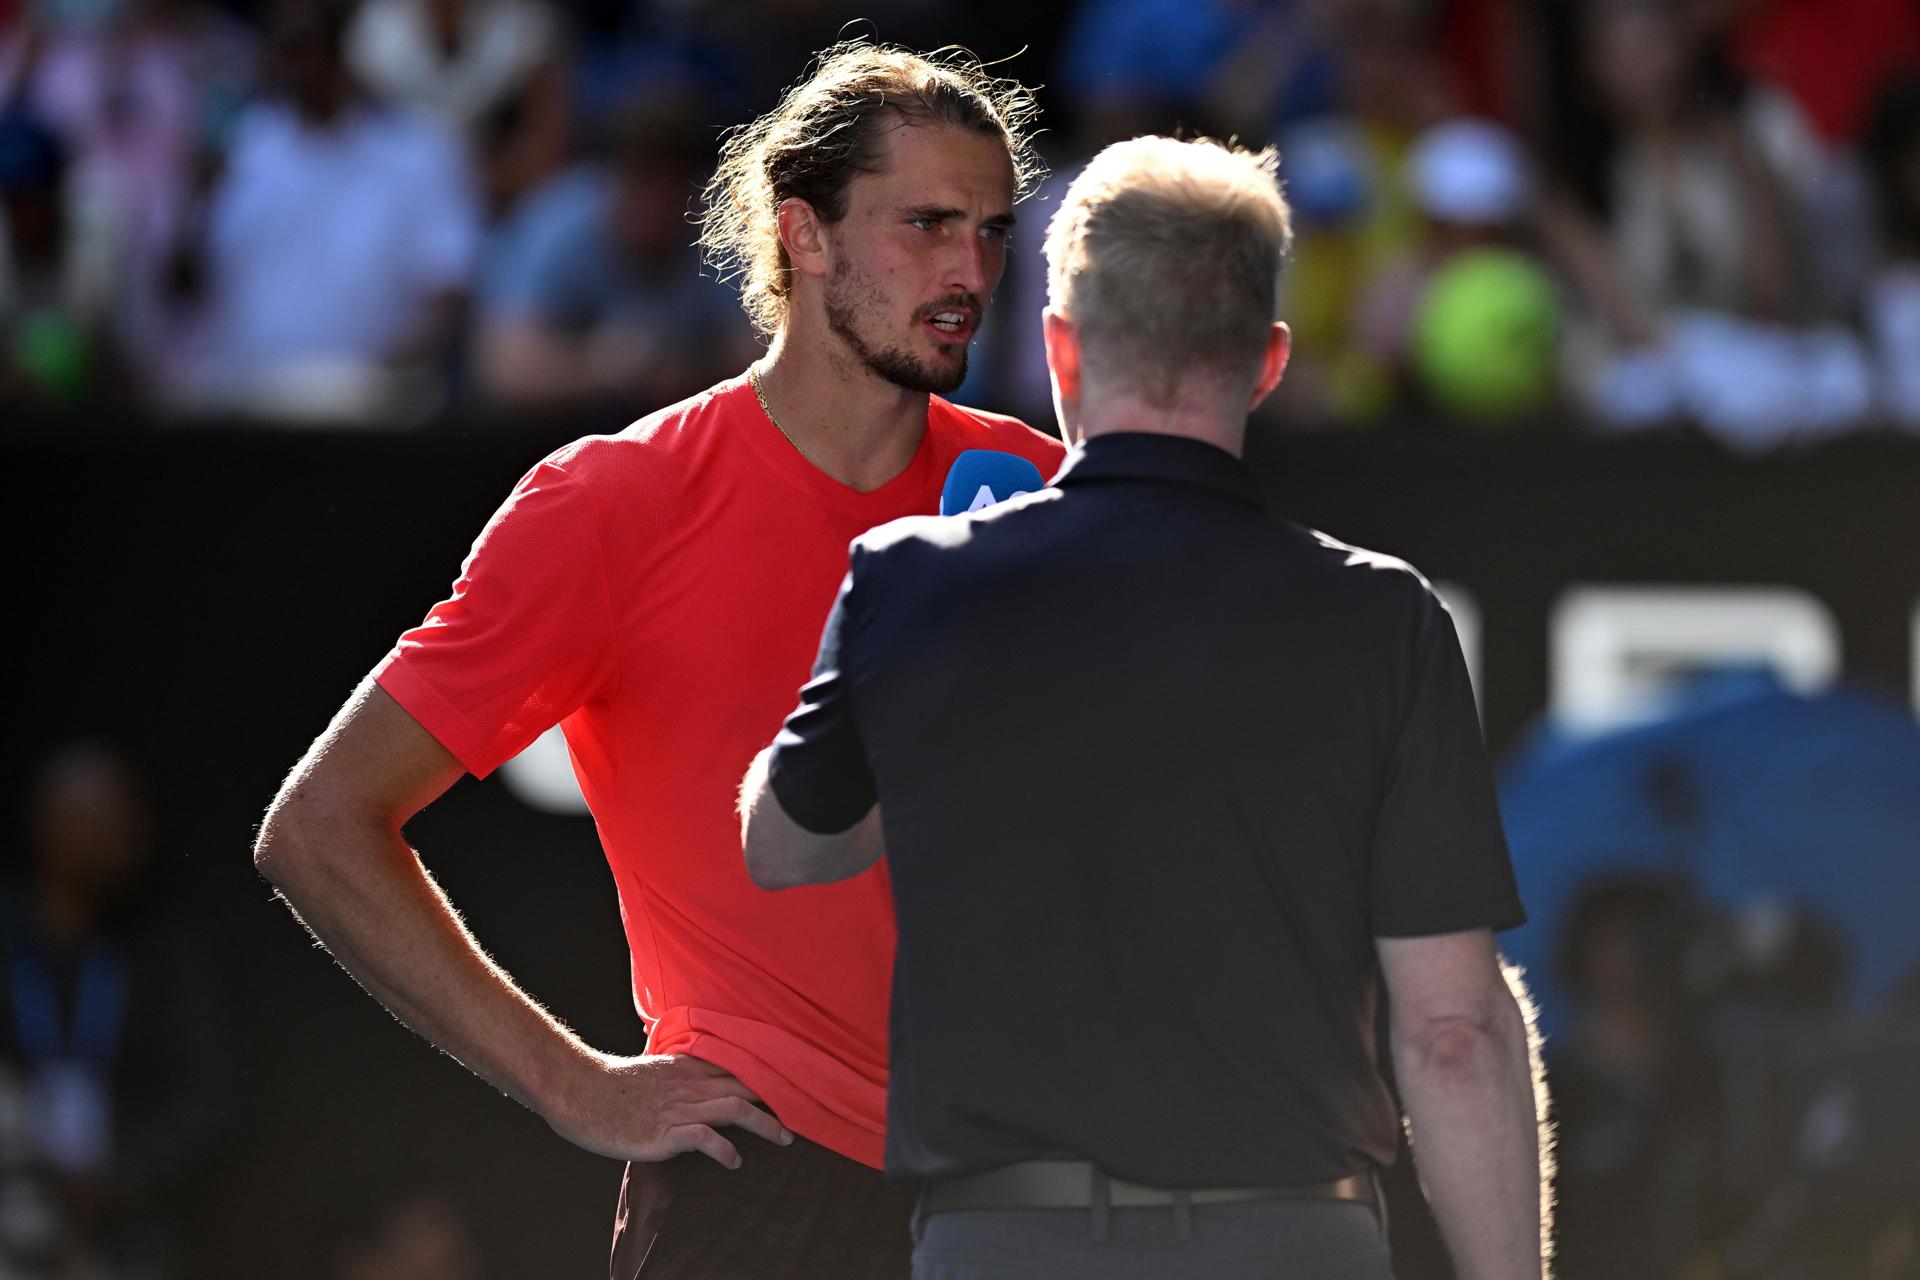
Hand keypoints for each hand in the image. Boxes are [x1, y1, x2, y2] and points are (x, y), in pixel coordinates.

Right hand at [545, 1052, 792, 1168]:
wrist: (578, 1090)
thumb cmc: (610, 1086)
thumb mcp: (652, 1069)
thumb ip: (677, 1074)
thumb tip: (695, 1078)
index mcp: (687, 1067)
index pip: (737, 1068)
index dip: (767, 1079)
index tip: (792, 1089)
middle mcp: (689, 1084)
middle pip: (744, 1086)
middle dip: (776, 1101)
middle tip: (800, 1118)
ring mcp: (678, 1107)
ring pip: (734, 1108)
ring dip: (764, 1124)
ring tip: (785, 1140)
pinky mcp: (664, 1132)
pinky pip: (704, 1138)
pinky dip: (725, 1149)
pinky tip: (735, 1162)